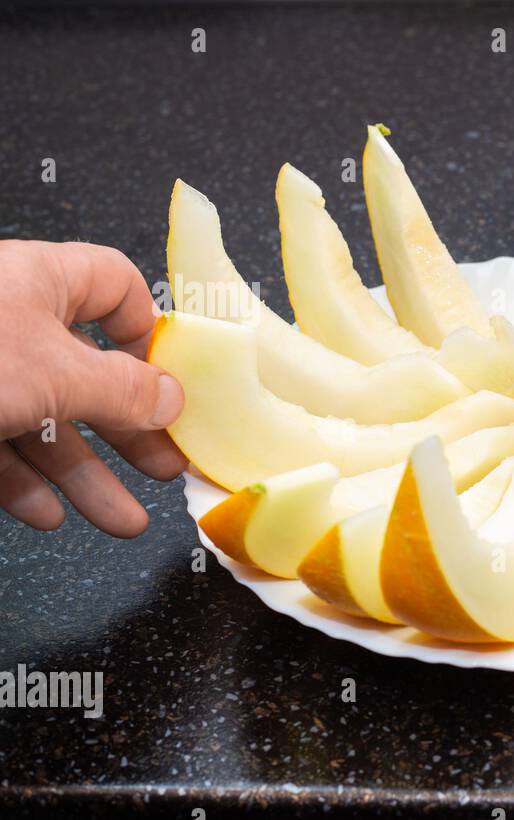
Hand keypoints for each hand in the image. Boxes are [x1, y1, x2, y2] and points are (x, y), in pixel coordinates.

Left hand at [0, 241, 186, 536]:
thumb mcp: (54, 374)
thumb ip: (122, 390)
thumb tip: (171, 397)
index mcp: (39, 282)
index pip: (114, 288)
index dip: (149, 334)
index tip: (174, 388)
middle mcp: (6, 322)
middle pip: (85, 370)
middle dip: (127, 428)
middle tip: (162, 467)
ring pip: (41, 421)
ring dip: (83, 475)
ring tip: (119, 522)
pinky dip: (22, 483)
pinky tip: (44, 514)